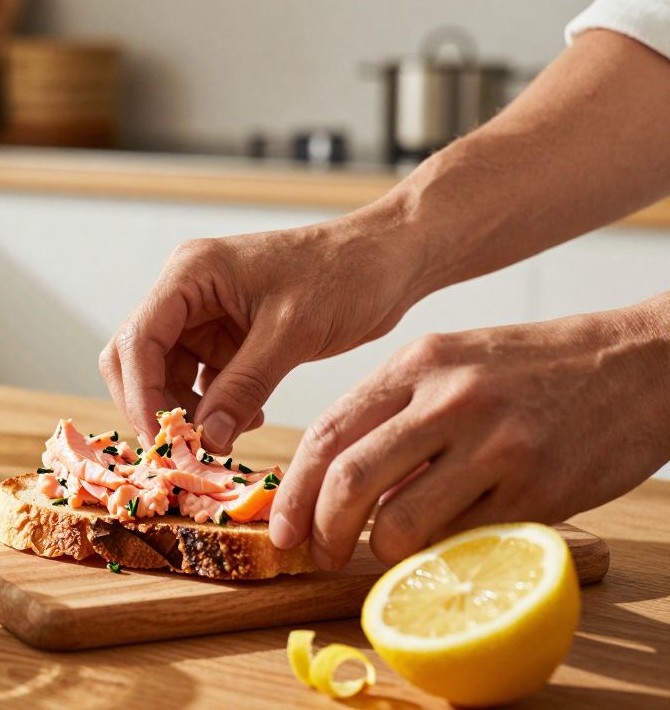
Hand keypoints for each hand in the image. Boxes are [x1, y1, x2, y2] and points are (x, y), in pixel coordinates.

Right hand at [99, 203, 426, 450]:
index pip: (138, 338)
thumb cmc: (345, 275)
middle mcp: (188, 292)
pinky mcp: (228, 336)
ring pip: (167, 375)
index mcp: (191, 274)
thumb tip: (206, 439)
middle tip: (184, 448)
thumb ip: (244, 386)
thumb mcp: (292, 333)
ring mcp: (206, 315)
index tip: (163, 440)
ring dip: (189, 411)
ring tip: (227, 434)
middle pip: (137, 358)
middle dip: (155, 405)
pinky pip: (202, 381)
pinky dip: (215, 407)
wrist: (390, 260)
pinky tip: (250, 418)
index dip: (141, 394)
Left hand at [271, 295, 669, 568]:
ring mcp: (496, 445)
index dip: (295, 488)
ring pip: (399, 521)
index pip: (328, 432)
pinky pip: (460, 541)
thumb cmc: (534, 368)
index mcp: (418, 363)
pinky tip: (436, 550)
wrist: (639, 363)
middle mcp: (450, 399)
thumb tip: (334, 476)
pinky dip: (435, 556)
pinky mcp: (537, 489)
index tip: (284, 524)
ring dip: (377, 551)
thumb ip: (396, 410)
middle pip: (349, 479)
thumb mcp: (455, 362)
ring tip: (381, 552)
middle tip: (318, 553)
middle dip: (320, 529)